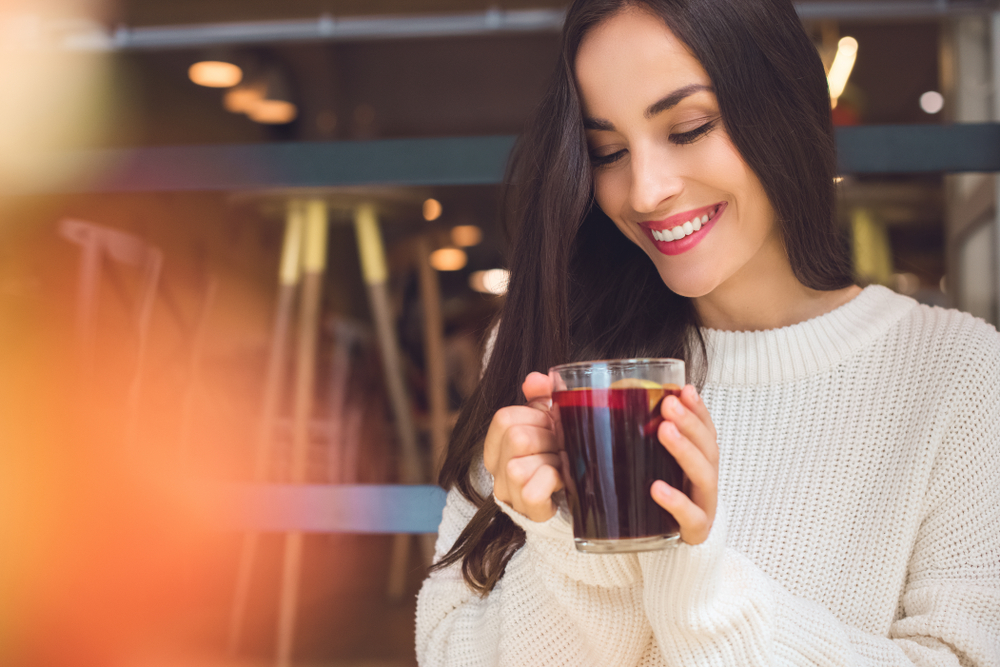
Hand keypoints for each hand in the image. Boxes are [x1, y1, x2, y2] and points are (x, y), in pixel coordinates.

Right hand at [483, 372, 563, 522]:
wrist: (584, 497)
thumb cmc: (562, 454)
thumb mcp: (552, 421)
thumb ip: (543, 395)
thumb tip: (535, 380)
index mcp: (498, 444)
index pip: (504, 418)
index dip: (535, 416)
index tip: (551, 424)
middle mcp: (497, 470)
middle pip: (515, 439)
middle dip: (549, 438)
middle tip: (564, 445)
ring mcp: (510, 493)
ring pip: (519, 466)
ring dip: (553, 460)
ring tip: (565, 464)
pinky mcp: (530, 512)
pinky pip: (533, 491)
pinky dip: (552, 480)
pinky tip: (563, 481)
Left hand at [651, 385, 717, 544]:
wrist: (672, 556)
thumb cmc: (655, 504)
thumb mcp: (651, 469)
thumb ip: (640, 442)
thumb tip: (608, 403)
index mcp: (699, 463)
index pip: (706, 431)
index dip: (699, 410)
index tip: (686, 390)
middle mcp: (706, 482)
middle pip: (708, 448)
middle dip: (690, 423)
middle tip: (669, 404)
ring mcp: (704, 507)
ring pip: (703, 476)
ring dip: (685, 450)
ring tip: (666, 431)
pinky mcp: (694, 533)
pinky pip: (690, 517)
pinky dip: (676, 502)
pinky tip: (658, 488)